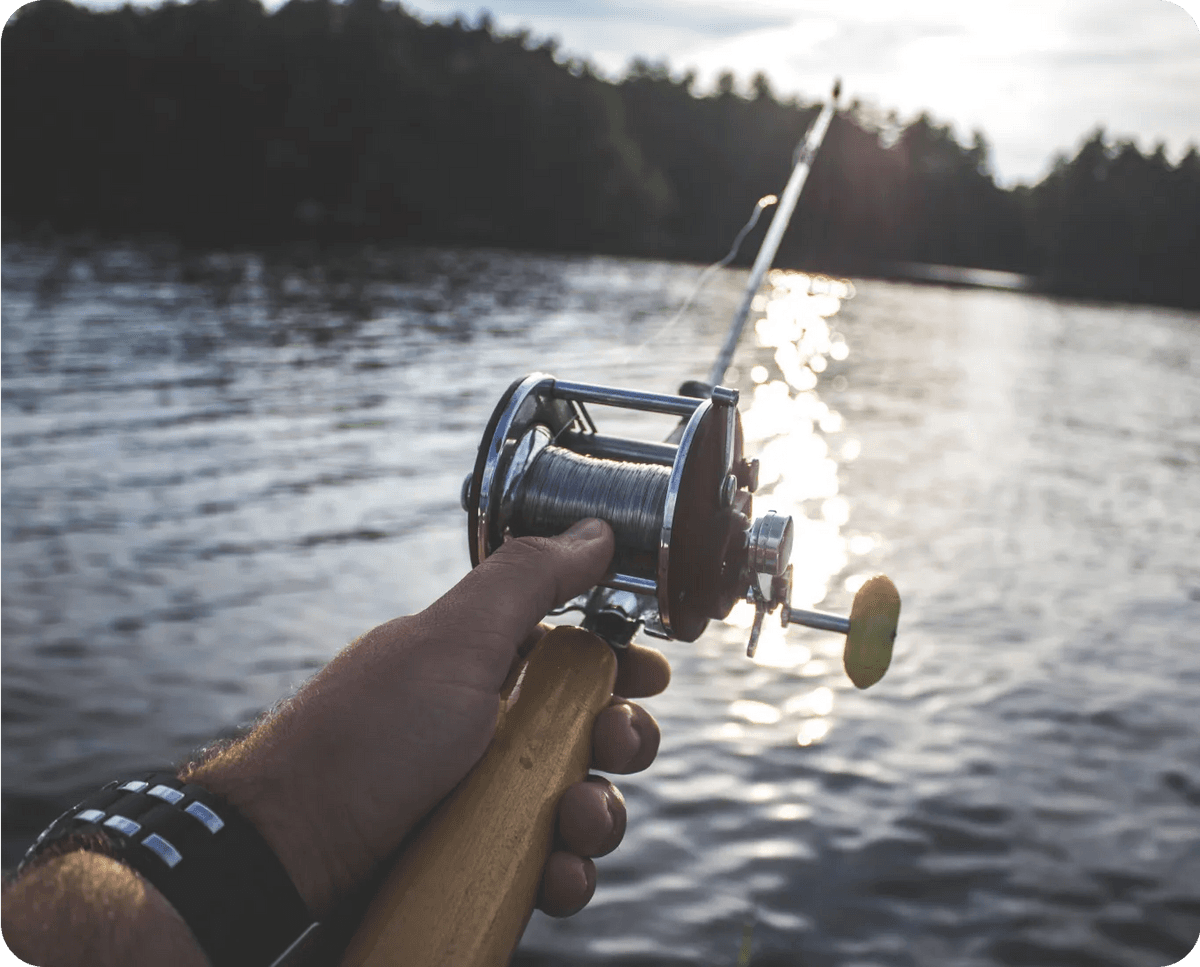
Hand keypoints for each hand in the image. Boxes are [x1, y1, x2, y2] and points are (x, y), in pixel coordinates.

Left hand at [183, 518, 669, 922]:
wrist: (287, 852)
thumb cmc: (367, 738)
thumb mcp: (453, 642)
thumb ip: (529, 581)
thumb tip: (596, 530)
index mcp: (484, 664)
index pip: (574, 653)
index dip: (620, 661)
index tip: (650, 675)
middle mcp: (490, 727)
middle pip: (592, 730)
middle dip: (622, 740)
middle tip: (612, 745)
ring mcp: (485, 797)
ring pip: (582, 802)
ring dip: (600, 815)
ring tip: (573, 826)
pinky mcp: (480, 860)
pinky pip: (549, 865)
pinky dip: (563, 872)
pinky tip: (551, 875)